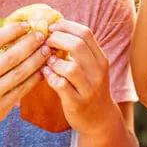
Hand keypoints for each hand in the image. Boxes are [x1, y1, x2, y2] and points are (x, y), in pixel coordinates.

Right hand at [0, 22, 47, 134]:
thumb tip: (17, 30)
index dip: (13, 30)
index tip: (27, 24)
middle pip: (11, 57)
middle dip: (30, 44)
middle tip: (42, 36)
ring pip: (20, 74)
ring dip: (36, 60)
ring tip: (46, 51)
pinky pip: (21, 90)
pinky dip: (34, 79)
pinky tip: (42, 70)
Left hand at [44, 20, 120, 136]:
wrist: (100, 119)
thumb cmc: (89, 87)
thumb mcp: (91, 67)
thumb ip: (78, 51)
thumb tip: (55, 28)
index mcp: (101, 59)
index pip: (85, 33)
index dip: (66, 26)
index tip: (52, 27)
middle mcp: (98, 72)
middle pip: (78, 46)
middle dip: (56, 39)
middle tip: (45, 41)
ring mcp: (89, 89)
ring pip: (70, 67)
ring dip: (53, 61)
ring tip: (47, 61)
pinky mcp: (77, 103)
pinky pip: (60, 85)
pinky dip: (50, 77)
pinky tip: (46, 74)